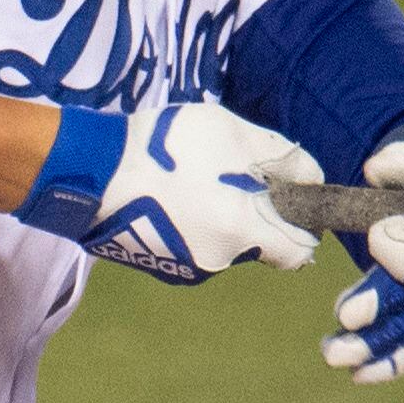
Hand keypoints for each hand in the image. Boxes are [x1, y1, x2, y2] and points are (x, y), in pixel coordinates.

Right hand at [22, 97, 320, 284]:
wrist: (92, 176)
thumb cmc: (166, 148)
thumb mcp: (232, 132)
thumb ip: (281, 157)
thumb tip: (311, 178)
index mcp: (243, 230)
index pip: (299, 252)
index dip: (302, 226)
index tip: (288, 197)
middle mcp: (221, 260)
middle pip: (262, 244)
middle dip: (258, 214)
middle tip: (233, 176)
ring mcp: (189, 269)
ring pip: (229, 245)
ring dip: (225, 219)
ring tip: (194, 181)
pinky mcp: (165, 268)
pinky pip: (199, 247)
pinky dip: (196, 226)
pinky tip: (173, 199)